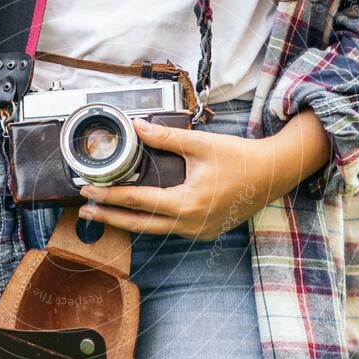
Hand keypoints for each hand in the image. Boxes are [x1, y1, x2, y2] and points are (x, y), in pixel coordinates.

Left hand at [78, 111, 329, 239]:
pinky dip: (150, 223)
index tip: (87, 189)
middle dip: (109, 217)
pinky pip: (169, 230)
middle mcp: (190, 224)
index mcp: (187, 204)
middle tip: (85, 209)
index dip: (109, 195)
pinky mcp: (204, 232)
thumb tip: (136, 126)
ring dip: (127, 222)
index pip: (137, 201)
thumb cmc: (240, 158)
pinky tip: (137, 215)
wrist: (273, 175)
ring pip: (153, 231)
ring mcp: (197, 232)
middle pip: (138, 225)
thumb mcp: (201, 144)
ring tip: (104, 213)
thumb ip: (166, 136)